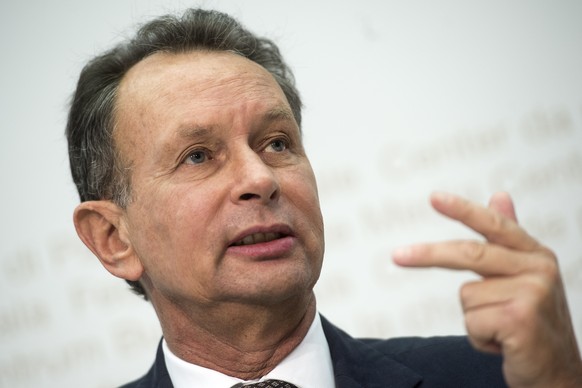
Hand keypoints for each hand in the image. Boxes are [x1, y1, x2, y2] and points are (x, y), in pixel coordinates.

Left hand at [392, 191, 581, 386]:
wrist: (558, 374)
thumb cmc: (535, 325)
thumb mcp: (525, 277)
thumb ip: (508, 239)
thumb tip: (499, 195)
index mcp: (536, 254)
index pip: (494, 225)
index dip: (463, 209)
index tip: (434, 198)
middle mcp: (538, 269)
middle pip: (470, 254)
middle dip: (429, 255)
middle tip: (397, 256)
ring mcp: (532, 294)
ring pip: (466, 297)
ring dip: (475, 319)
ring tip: (501, 329)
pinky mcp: (520, 320)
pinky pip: (471, 322)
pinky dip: (479, 338)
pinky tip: (503, 342)